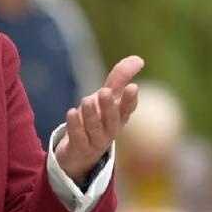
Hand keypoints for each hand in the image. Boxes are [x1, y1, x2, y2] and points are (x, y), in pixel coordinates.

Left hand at [55, 55, 144, 182]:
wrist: (80, 152)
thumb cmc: (98, 119)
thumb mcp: (108, 98)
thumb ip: (120, 78)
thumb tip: (139, 59)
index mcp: (119, 117)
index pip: (128, 108)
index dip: (130, 99)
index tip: (133, 87)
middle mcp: (109, 129)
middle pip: (111, 119)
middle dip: (109, 106)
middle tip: (105, 92)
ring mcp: (94, 140)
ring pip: (94, 128)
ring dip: (91, 115)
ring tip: (87, 100)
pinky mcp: (79, 147)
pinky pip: (78, 137)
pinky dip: (75, 125)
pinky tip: (72, 112)